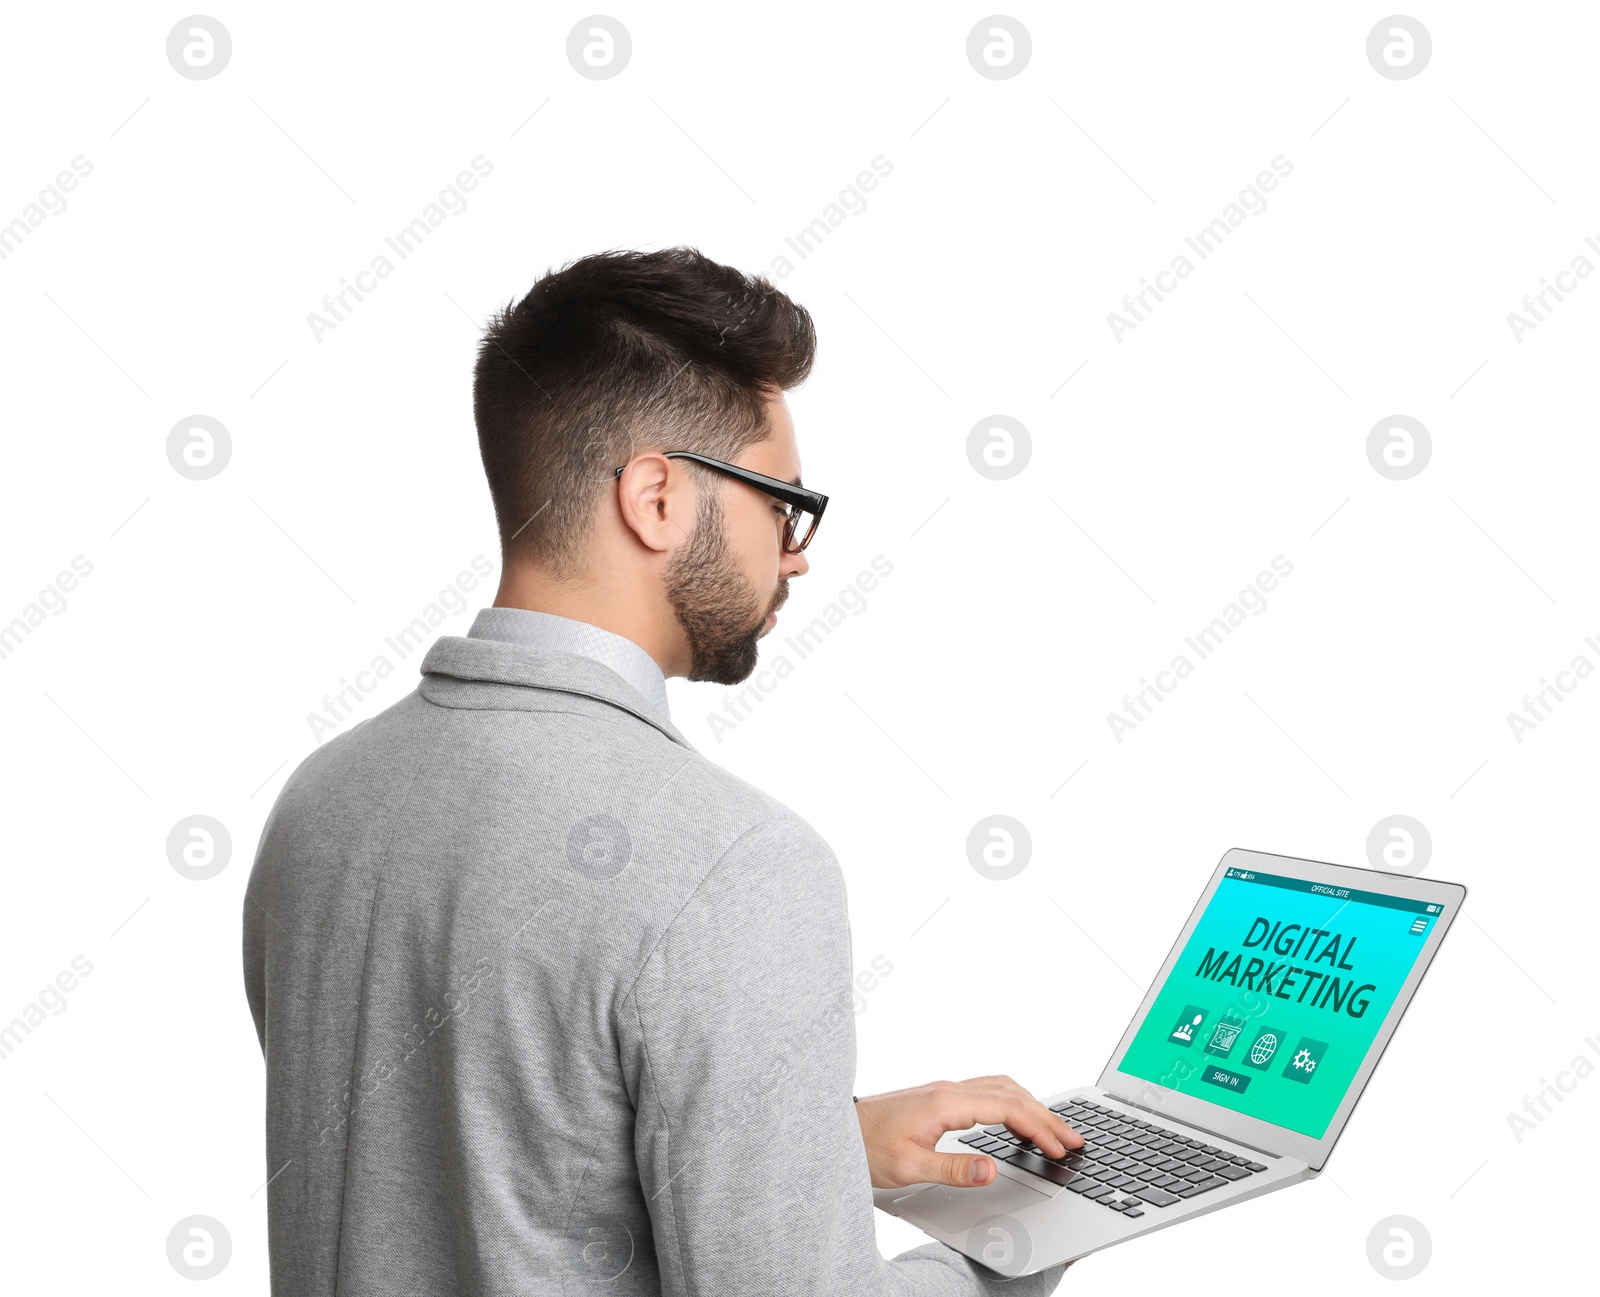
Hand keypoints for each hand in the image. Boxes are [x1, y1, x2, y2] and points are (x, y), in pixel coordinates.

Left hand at [854, 1075, 1082, 1188]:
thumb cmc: (865, 1146)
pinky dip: (1013, 1101)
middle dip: (1046, 1115)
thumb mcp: (908, 1167)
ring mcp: (944, 1090)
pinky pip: (987, 1090)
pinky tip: (1016, 1118)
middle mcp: (948, 1089)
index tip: (1062, 1149)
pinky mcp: (939, 1096)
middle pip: (1011, 1093)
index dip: (1040, 1128)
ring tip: (1054, 1129)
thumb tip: (993, 1168)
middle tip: (1074, 1139)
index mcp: (946, 1102)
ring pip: (1001, 1087)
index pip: (1007, 1109)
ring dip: (1032, 1105)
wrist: (836, 1129)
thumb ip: (953, 1168)